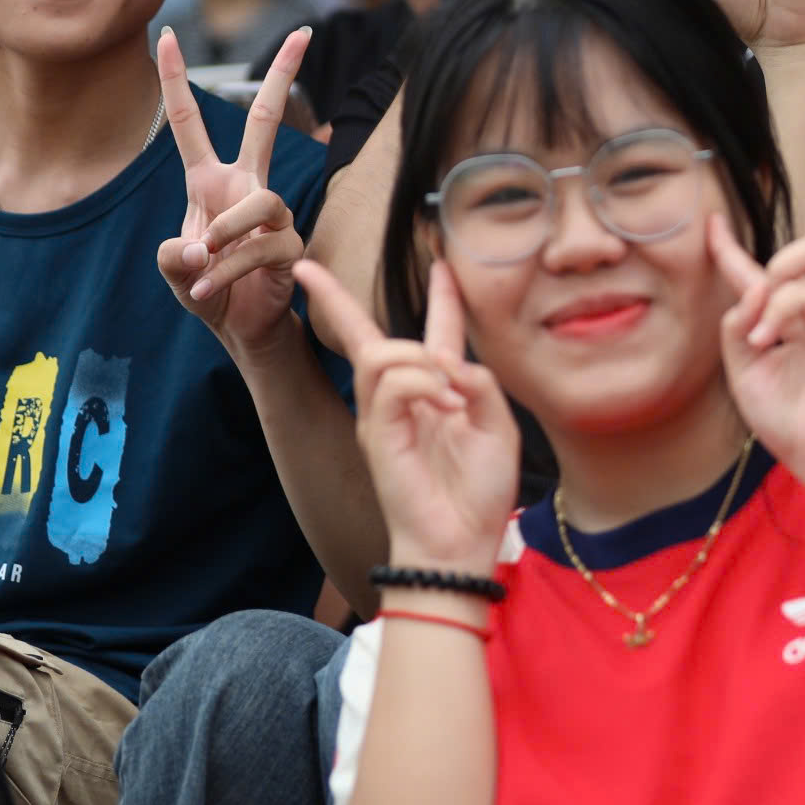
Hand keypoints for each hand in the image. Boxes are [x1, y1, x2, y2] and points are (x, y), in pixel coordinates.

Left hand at [157, 25, 309, 354]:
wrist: (241, 327)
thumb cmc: (207, 288)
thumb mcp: (173, 268)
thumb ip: (172, 255)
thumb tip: (197, 248)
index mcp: (209, 179)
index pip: (188, 120)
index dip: (174, 78)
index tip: (165, 35)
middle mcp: (245, 184)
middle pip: (267, 120)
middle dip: (284, 75)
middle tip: (304, 32)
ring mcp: (272, 212)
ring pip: (258, 201)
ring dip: (224, 235)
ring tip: (203, 267)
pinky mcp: (290, 243)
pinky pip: (259, 247)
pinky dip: (227, 272)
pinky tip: (208, 291)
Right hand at [295, 258, 518, 576]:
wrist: (460, 543)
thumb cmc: (480, 492)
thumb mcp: (498, 427)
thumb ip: (480, 385)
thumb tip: (452, 360)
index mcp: (439, 392)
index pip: (435, 331)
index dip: (441, 296)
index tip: (441, 262)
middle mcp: (402, 399)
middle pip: (364, 335)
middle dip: (333, 300)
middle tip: (307, 269)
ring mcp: (382, 416)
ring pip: (382, 352)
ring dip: (422, 360)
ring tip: (452, 396)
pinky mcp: (375, 434)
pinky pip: (390, 383)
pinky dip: (422, 383)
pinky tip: (444, 406)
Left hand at [712, 137, 804, 492]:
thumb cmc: (790, 414)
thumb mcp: (745, 362)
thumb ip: (740, 317)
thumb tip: (747, 287)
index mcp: (801, 310)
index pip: (782, 258)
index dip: (743, 239)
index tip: (718, 216)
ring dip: (771, 284)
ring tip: (760, 330)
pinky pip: (802, 293)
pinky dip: (776, 314)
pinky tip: (769, 344)